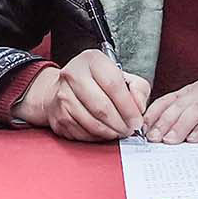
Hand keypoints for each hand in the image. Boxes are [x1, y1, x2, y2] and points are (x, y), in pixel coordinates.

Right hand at [13, 49, 148, 141]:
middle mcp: (73, 74)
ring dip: (109, 133)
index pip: (113, 85)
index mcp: (92, 60)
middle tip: (128, 130)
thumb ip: (138, 88)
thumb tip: (139, 108)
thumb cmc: (97, 83)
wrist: (64, 88)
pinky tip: (103, 133)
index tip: (136, 120)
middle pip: (102, 107)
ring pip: (92, 123)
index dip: (128, 107)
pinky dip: (96, 137)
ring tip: (118, 132)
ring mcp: (62, 95)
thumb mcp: (122, 76)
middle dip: (120, 124)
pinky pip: (82, 132)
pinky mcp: (58, 114)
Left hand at [143, 69, 197, 143]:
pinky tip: (196, 138)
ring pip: (195, 109)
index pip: (170, 99)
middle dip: (163, 122)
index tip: (143, 128)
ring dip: (180, 125)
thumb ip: (194, 110)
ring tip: (169, 141)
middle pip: (179, 105)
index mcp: (197, 89)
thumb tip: (171, 129)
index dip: (155, 113)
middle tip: (152, 139)